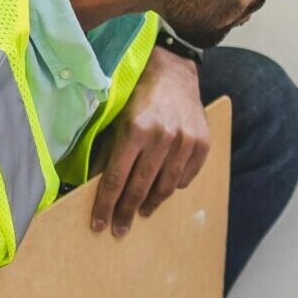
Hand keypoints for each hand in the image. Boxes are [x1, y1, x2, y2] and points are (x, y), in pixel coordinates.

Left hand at [92, 48, 210, 235]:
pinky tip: (163, 188)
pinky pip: (186, 177)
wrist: (173, 68)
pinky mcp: (202, 142)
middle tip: (119, 229)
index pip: (116, 180)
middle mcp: (162, 137)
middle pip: (140, 189)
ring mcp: (186, 141)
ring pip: (166, 187)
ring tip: (142, 211)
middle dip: (126, 213)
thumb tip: (95, 186)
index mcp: (135, 130)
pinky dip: (174, 186)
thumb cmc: (137, 92)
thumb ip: (107, 150)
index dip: (105, 206)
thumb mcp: (115, 118)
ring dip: (151, 203)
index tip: (98, 225)